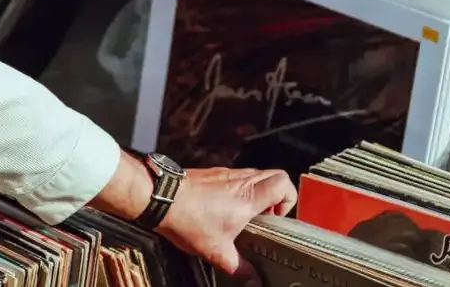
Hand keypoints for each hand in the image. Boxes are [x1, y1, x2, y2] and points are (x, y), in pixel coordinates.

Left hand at [155, 167, 296, 284]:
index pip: (284, 183)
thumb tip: (251, 279)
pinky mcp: (212, 173)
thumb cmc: (188, 218)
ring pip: (255, 175)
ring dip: (256, 193)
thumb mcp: (217, 251)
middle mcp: (241, 180)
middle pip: (274, 175)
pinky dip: (237, 190)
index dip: (288, 199)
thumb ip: (239, 267)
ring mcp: (226, 174)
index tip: (277, 217)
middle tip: (266, 216)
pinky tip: (223, 209)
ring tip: (245, 215)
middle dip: (276, 196)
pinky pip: (235, 177)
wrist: (161, 198)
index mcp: (249, 197)